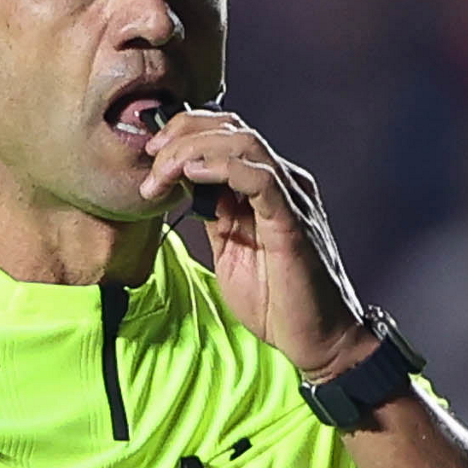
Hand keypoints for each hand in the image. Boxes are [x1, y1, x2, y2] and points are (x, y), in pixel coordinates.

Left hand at [140, 109, 372, 376]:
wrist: (317, 339)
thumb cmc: (276, 299)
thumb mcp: (229, 249)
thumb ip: (214, 214)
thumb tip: (184, 187)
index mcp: (267, 186)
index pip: (227, 134)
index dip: (185, 132)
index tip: (151, 152)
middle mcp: (283, 182)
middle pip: (231, 128)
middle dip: (182, 134)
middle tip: (151, 158)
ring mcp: (292, 198)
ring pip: (243, 143)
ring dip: (193, 150)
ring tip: (164, 171)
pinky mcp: (294, 221)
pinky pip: (260, 178)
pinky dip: (221, 168)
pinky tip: (193, 175)